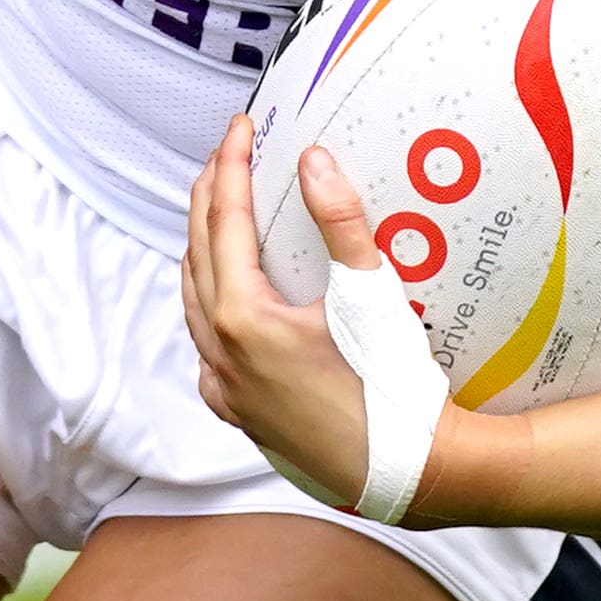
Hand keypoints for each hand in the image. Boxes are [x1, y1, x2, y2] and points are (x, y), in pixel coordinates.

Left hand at [183, 119, 416, 518]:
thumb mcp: (371, 293)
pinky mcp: (239, 414)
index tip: (241, 127)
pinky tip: (228, 303)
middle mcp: (220, 352)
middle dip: (208, 199)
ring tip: (222, 215)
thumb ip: (341, 221)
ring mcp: (225, 388)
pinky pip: (206, 351)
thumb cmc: (393, 384)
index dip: (230, 166)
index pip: (225, 220)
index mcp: (242, 317)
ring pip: (194, 303)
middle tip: (227, 156)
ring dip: (204, 252)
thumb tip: (313, 159)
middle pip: (198, 255)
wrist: (406, 472)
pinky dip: (210, 310)